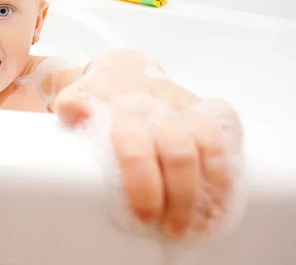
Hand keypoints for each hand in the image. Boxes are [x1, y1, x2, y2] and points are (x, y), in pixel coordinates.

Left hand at [53, 49, 243, 239]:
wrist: (124, 73)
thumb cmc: (101, 96)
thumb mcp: (79, 96)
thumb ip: (72, 104)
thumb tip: (74, 111)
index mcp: (127, 108)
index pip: (136, 146)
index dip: (142, 184)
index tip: (143, 217)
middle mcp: (162, 107)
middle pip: (179, 153)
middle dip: (179, 196)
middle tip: (172, 228)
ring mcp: (188, 108)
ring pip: (211, 145)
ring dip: (210, 188)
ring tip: (201, 224)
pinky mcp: (209, 111)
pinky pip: (229, 134)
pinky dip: (229, 168)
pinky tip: (222, 201)